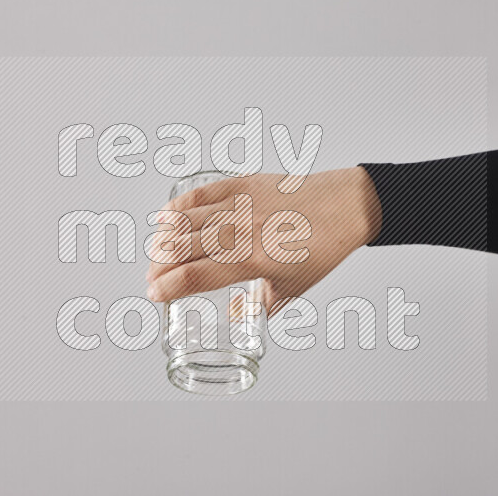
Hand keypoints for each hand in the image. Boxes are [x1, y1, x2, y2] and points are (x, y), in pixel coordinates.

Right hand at [145, 167, 381, 313]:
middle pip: (181, 249)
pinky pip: (200, 194)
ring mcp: (239, 205)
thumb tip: (236, 314)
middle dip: (159, 266)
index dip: (168, 288)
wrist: (345, 206)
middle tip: (153, 277)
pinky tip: (166, 218)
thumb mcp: (293, 287)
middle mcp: (241, 232)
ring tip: (157, 254)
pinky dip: (178, 207)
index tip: (155, 295)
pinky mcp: (243, 184)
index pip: (195, 277)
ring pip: (185, 222)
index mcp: (253, 261)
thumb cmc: (323, 248)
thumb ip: (262, 305)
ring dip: (163, 240)